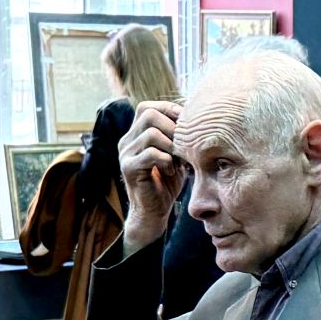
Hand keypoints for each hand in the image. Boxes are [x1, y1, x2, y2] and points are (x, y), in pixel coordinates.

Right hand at [119, 99, 184, 247]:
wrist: (153, 213)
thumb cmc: (166, 183)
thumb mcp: (174, 154)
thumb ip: (177, 136)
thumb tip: (195, 115)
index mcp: (135, 134)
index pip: (148, 106)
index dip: (169, 110)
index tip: (187, 126)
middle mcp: (126, 140)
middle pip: (148, 113)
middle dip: (172, 126)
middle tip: (183, 145)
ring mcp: (125, 154)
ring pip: (151, 133)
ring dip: (171, 145)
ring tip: (178, 160)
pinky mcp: (128, 168)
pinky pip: (151, 154)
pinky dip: (166, 160)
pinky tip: (171, 171)